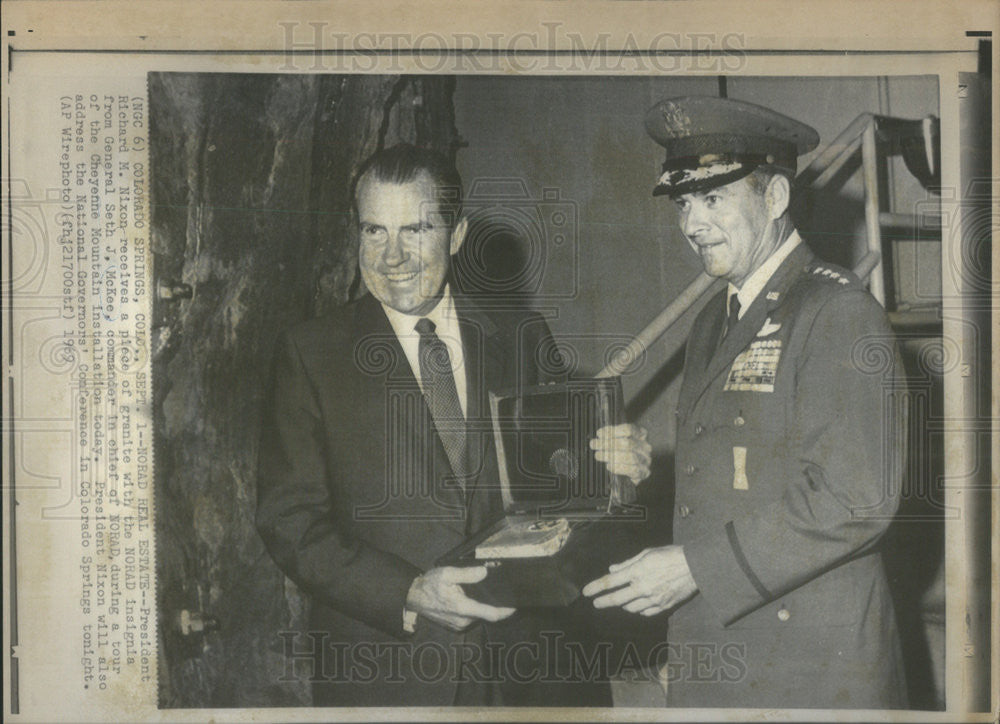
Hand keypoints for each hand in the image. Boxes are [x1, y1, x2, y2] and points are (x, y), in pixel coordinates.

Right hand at [405, 566, 515, 631]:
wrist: (413, 597)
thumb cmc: (429, 584)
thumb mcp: (447, 573)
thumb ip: (467, 574)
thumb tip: (484, 573)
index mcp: (463, 608)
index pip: (492, 614)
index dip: (507, 611)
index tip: (516, 605)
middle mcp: (463, 620)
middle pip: (487, 614)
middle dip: (494, 603)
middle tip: (499, 589)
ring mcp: (460, 625)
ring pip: (479, 615)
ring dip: (483, 605)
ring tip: (484, 591)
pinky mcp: (456, 626)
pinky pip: (471, 618)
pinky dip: (475, 609)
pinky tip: (472, 598)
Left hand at [581, 545, 696, 615]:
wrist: (695, 567)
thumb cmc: (670, 555)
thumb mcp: (647, 553)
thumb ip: (627, 563)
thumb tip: (613, 570)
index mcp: (637, 571)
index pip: (610, 582)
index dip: (596, 587)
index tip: (586, 592)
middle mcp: (643, 587)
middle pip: (617, 599)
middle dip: (603, 602)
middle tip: (596, 603)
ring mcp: (653, 599)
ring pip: (631, 608)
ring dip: (623, 604)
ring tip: (620, 600)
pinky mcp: (663, 606)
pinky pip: (645, 612)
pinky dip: (638, 609)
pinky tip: (636, 605)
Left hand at [590, 423, 651, 484]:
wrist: (630, 474)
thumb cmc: (622, 454)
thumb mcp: (618, 441)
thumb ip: (611, 437)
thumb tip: (600, 434)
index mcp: (641, 434)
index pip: (628, 429)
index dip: (612, 431)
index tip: (599, 433)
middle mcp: (645, 446)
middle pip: (627, 443)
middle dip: (608, 443)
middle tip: (594, 444)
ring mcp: (646, 460)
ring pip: (630, 456)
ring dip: (611, 455)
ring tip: (598, 455)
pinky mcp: (644, 473)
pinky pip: (632, 469)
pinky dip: (618, 467)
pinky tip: (609, 466)